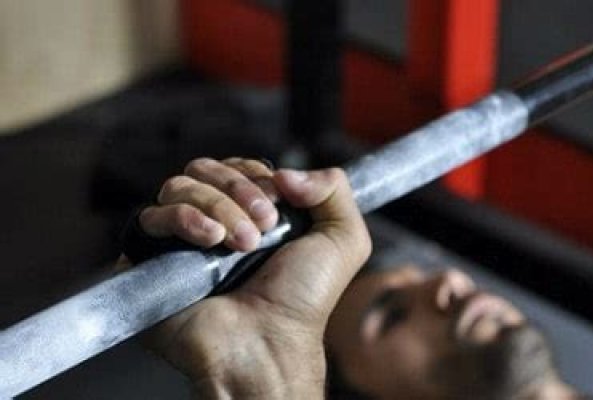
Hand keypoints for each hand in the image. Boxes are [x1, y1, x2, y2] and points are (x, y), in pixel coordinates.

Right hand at [131, 157, 370, 398]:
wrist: (268, 342)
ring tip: (242, 244)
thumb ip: (333, 188)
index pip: (237, 167)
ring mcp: (179, 240)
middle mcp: (212, 221)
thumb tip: (286, 173)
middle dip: (238, 189)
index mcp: (249, 213)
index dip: (256, 176)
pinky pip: (149, 218)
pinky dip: (185, 218)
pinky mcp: (150, 260)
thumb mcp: (343, 239)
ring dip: (217, 206)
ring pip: (178, 186)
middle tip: (264, 226)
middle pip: (204, 169)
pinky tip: (211, 240)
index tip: (277, 206)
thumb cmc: (303, 300)